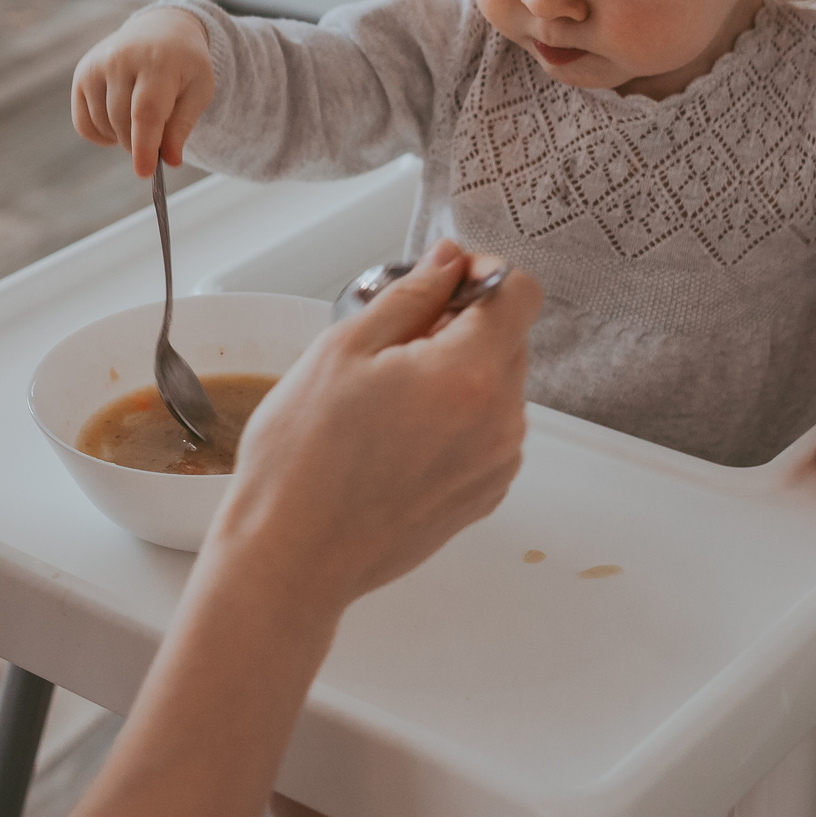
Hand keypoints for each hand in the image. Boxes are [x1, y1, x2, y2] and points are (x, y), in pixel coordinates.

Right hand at [72, 8, 214, 176]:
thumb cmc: (184, 65)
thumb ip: (183, 125)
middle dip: (140, 143)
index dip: (144, 145)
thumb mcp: (199, 90)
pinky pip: (84, 124)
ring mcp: (96, 65)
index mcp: (158, 60)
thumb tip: (169, 160)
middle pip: (123, 123)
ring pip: (103, 125)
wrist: (161, 30)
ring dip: (122, 137)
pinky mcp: (81, 75)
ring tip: (142, 117)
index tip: (145, 172)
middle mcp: (121, 58)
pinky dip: (102, 134)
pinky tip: (119, 121)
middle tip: (158, 138)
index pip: (146, 111)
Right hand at [212, 242, 537, 603]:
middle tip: (390, 346)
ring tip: (385, 401)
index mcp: (471, 374)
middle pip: (507, 340)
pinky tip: (395, 438)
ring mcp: (497, 464)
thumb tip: (448, 261)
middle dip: (460, 327)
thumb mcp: (344, 349)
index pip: (521, 293)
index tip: (442, 282)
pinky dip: (454, 421)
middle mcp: (501, 421)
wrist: (294, 555)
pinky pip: (485, 434)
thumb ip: (410, 294)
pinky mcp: (484, 496)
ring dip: (456, 376)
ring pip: (495, 388)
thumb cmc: (304, 456)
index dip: (482, 274)